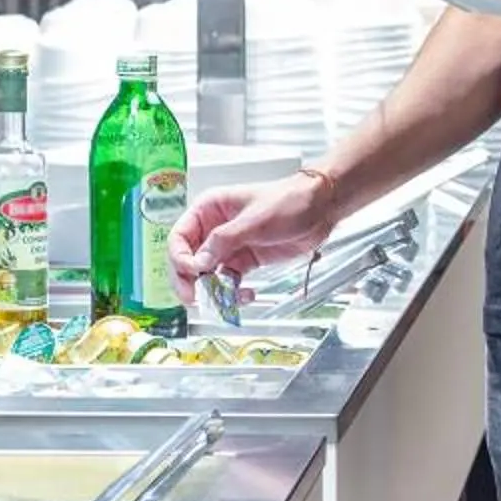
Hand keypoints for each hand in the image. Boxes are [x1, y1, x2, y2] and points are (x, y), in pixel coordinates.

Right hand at [170, 170, 339, 292]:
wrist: (320, 209)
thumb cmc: (289, 201)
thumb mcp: (254, 220)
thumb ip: (223, 241)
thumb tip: (197, 263)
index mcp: (210, 209)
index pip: (179, 237)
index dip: (180, 257)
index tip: (192, 272)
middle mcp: (214, 229)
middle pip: (188, 260)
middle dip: (189, 280)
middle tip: (195, 298)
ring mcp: (229, 246)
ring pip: (207, 275)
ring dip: (213, 290)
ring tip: (225, 300)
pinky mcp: (244, 261)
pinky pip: (228, 281)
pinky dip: (233, 292)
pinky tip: (246, 295)